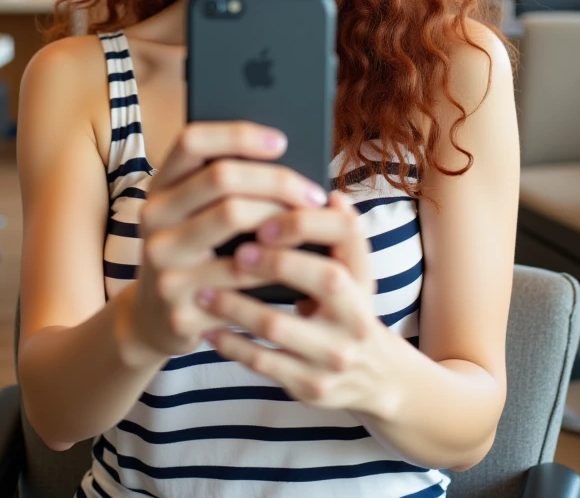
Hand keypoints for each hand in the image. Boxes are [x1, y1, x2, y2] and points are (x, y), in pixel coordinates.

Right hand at [125, 121, 328, 359]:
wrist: (157, 322)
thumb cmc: (196, 255)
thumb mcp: (194, 215)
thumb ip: (222, 188)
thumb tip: (288, 159)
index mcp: (160, 187)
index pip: (192, 140)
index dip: (238, 134)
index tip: (282, 141)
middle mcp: (153, 217)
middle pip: (220, 176)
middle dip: (277, 180)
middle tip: (313, 194)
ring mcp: (162, 262)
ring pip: (233, 217)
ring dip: (284, 219)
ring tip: (311, 223)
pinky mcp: (180, 301)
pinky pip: (242, 272)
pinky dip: (278, 261)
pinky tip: (299, 259)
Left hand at [193, 190, 396, 414]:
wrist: (377, 378)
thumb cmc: (349, 310)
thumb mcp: (355, 275)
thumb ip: (341, 236)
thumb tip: (333, 195)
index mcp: (364, 278)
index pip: (347, 235)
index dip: (306, 224)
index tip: (265, 222)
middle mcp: (357, 316)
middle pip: (323, 279)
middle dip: (273, 262)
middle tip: (233, 253)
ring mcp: (334, 354)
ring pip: (278, 325)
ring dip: (234, 306)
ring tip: (203, 290)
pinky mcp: (311, 385)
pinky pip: (262, 363)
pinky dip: (231, 344)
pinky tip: (208, 329)